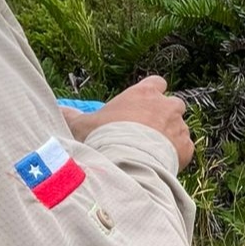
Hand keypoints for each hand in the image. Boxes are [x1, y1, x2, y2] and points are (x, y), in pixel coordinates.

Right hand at [64, 76, 193, 170]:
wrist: (127, 162)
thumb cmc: (104, 137)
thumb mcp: (83, 124)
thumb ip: (72, 115)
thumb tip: (57, 109)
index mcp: (144, 93)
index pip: (156, 82)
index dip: (152, 92)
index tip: (143, 103)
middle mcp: (167, 106)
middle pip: (174, 104)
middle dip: (165, 115)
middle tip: (148, 130)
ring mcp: (179, 126)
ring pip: (180, 127)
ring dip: (171, 136)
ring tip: (152, 151)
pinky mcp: (187, 147)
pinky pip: (185, 148)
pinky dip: (177, 155)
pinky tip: (162, 163)